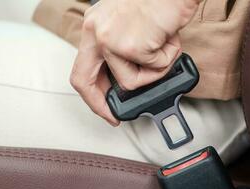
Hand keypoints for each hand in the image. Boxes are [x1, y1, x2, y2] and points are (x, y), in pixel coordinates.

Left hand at [70, 0, 200, 125]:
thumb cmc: (158, 1)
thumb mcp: (127, 24)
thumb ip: (121, 50)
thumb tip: (126, 80)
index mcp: (94, 26)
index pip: (81, 67)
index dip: (91, 91)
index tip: (103, 103)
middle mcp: (96, 32)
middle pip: (84, 81)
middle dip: (98, 104)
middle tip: (113, 115)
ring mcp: (111, 40)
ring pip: (130, 80)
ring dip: (153, 70)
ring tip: (163, 47)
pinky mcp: (130, 46)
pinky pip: (153, 70)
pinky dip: (167, 58)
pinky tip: (168, 39)